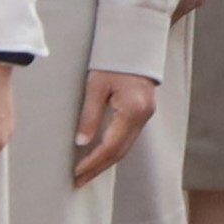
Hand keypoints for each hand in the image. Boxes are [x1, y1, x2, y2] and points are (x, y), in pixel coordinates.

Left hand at [69, 66, 160, 184]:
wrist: (136, 42)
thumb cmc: (113, 60)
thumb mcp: (96, 86)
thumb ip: (90, 116)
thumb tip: (82, 143)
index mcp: (132, 110)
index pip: (111, 146)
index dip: (93, 162)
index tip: (76, 173)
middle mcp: (143, 116)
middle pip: (120, 151)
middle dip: (99, 168)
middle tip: (79, 181)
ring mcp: (146, 115)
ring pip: (126, 147)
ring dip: (106, 162)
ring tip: (86, 173)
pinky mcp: (143, 112)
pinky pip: (128, 138)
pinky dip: (114, 150)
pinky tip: (100, 155)